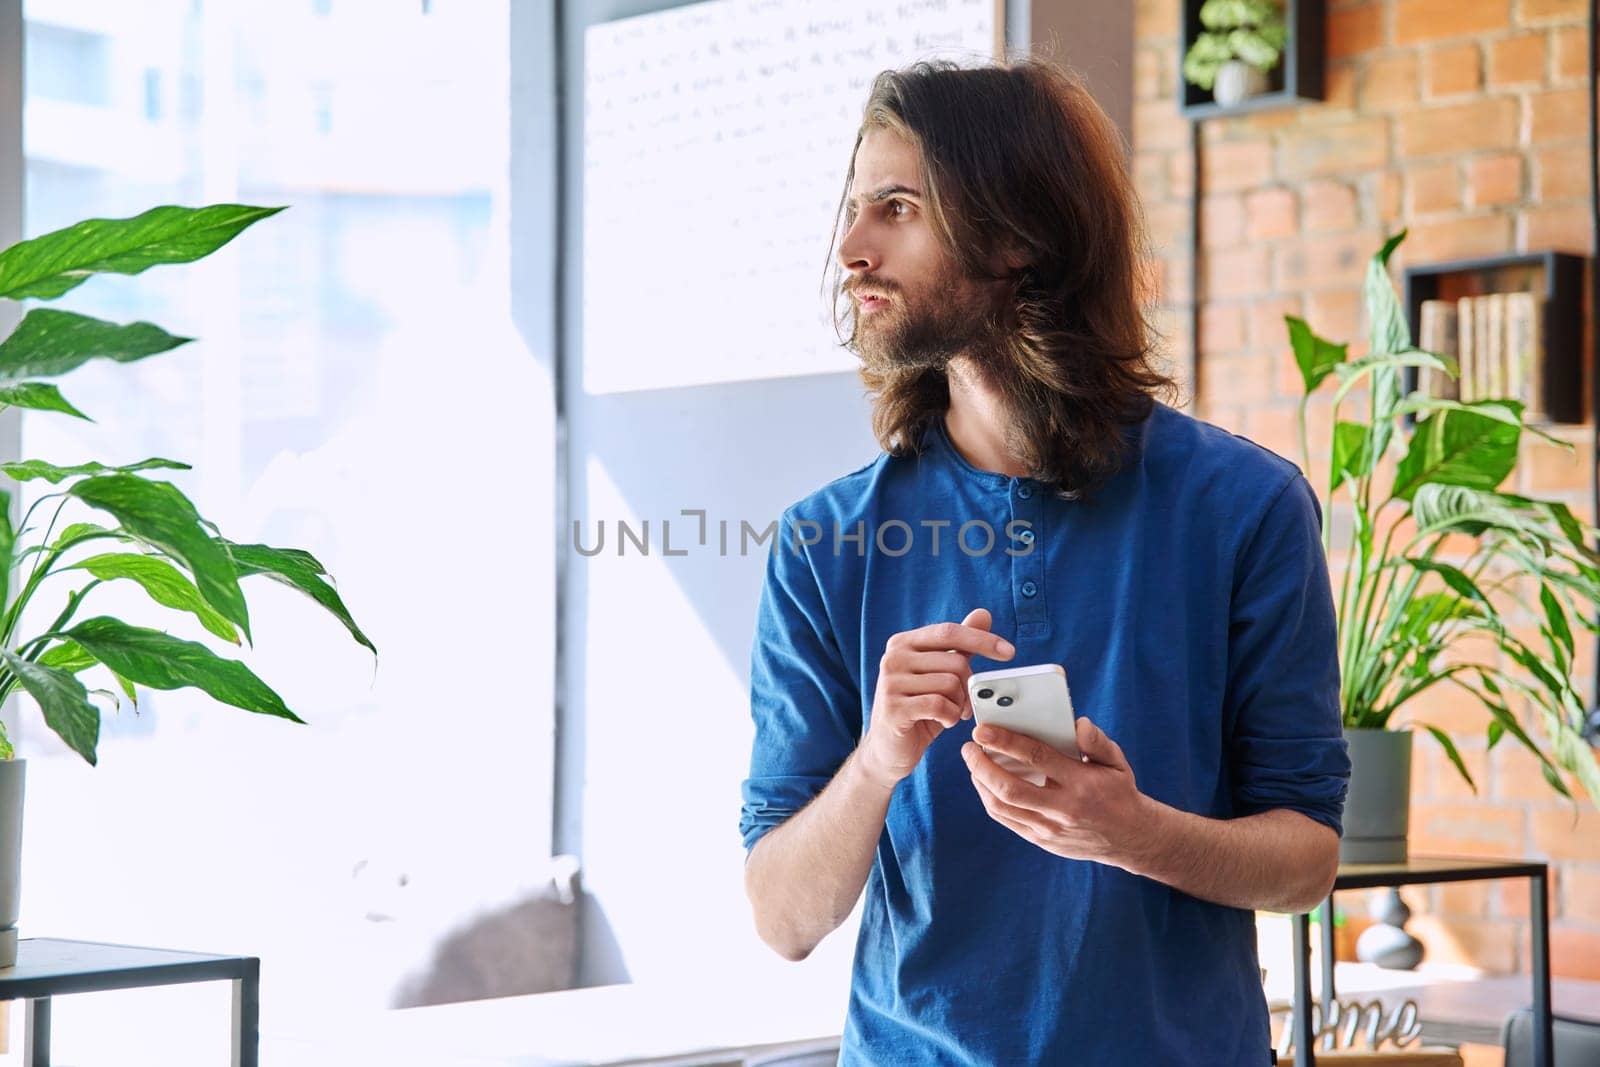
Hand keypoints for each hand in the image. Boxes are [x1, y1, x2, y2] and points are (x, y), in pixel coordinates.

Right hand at [857, 608, 1014, 789]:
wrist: (888, 749)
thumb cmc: (918, 709)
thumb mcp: (939, 676)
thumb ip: (960, 646)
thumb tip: (983, 614)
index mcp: (903, 642)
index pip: (949, 632)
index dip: (981, 640)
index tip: (1009, 652)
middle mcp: (893, 657)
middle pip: (955, 662)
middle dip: (967, 686)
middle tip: (962, 703)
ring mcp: (890, 682)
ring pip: (950, 684)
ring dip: (959, 704)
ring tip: (949, 713)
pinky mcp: (894, 707)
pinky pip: (940, 705)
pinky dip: (950, 717)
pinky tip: (943, 722)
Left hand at [960, 716, 1154, 866]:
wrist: (1129, 837)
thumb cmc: (1117, 791)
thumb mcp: (1116, 762)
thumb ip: (1096, 741)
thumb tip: (1076, 724)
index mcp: (1082, 783)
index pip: (1037, 757)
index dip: (1006, 741)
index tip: (983, 729)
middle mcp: (1063, 808)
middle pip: (1010, 788)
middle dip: (982, 765)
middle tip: (969, 747)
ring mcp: (1050, 829)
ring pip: (1002, 807)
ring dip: (980, 782)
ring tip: (973, 762)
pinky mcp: (1041, 840)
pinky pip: (1006, 819)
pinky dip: (989, 799)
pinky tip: (984, 782)